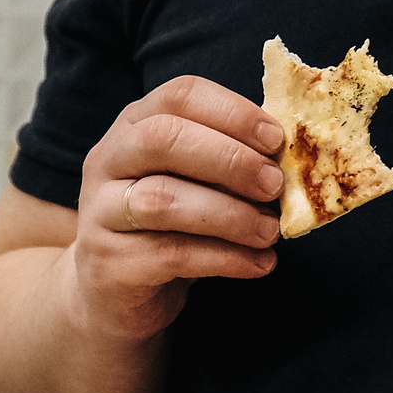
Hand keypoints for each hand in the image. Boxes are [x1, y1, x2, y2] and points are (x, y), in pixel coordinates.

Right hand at [71, 76, 285, 341]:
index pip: (179, 96)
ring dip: (230, 215)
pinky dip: (224, 258)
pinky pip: (170, 254)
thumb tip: (295, 156)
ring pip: (162, 200)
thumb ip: (230, 159)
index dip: (233, 112)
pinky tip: (257, 264)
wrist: (114, 295)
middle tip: (275, 186)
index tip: (277, 141)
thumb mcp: (195, 181)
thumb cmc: (168, 227)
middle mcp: (106, 163)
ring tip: (270, 233)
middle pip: (162, 140)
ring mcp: (98, 214)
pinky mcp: (107, 263)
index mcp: (133, 127)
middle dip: (230, 160)